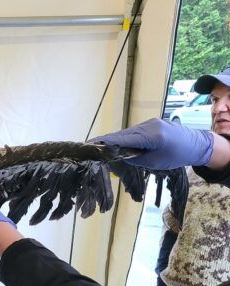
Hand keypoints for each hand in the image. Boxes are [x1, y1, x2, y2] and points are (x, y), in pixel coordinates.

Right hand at [93, 118, 213, 168]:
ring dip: (116, 141)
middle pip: (121, 135)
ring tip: (103, 149)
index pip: (121, 139)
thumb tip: (117, 157)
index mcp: (151, 135)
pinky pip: (133, 132)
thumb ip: (134, 158)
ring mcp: (149, 122)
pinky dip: (125, 139)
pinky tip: (118, 145)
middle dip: (107, 143)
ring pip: (126, 133)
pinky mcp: (151, 124)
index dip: (104, 143)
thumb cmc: (178, 156)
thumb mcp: (154, 162)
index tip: (88, 145)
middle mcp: (148, 125)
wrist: (198, 145)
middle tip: (92, 151)